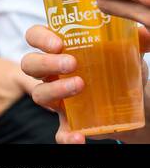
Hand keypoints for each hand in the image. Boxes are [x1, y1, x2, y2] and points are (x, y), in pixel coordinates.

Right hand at [23, 23, 149, 142]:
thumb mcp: (129, 53)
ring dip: (54, 89)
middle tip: (71, 63)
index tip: (59, 42)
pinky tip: (79, 137)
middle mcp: (52, 73)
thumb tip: (144, 31)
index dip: (39, 37)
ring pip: (38, 94)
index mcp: (60, 50)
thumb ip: (136, 40)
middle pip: (29, 64)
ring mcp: (58, 99)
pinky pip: (59, 132)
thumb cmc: (123, 71)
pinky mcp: (69, 123)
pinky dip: (66, 136)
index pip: (34, 37)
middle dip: (46, 62)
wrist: (137, 106)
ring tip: (79, 86)